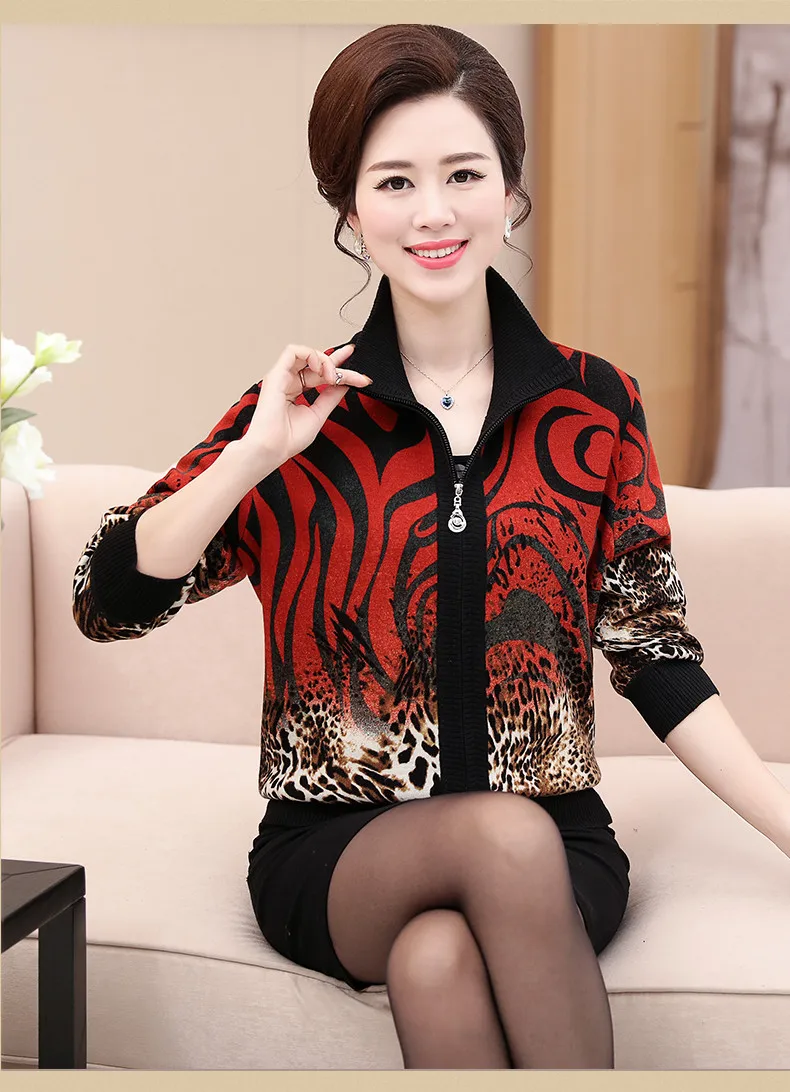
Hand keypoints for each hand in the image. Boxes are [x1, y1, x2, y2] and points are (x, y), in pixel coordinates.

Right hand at [237, 342, 370, 472]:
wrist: (272, 449)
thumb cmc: (288, 439)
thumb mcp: (319, 414)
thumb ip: (331, 397)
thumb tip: (345, 383)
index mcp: (295, 391)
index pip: (320, 374)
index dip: (340, 369)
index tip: (360, 377)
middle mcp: (288, 381)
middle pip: (317, 363)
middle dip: (339, 363)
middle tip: (358, 373)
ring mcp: (281, 377)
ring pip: (307, 354)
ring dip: (325, 361)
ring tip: (333, 377)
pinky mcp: (276, 374)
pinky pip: (293, 351)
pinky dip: (310, 355)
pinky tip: (321, 369)